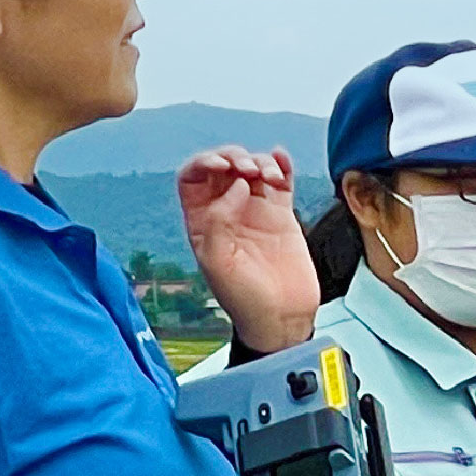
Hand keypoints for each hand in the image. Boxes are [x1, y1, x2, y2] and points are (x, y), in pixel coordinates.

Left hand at [178, 145, 316, 352]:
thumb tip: (235, 186)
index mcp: (202, 221)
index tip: (222, 166)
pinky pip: (280, 182)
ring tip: (269, 175)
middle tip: (248, 168)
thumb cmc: (245, 300)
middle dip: (234, 157)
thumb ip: (218, 220)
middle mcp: (226, 211)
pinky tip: (281, 160)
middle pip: (223, 167)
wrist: (281, 318)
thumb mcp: (217, 263)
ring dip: (259, 161)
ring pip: (251, 169)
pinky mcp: (281, 215)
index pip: (193, 177)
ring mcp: (254, 210)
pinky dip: (281, 165)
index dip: (204, 164)